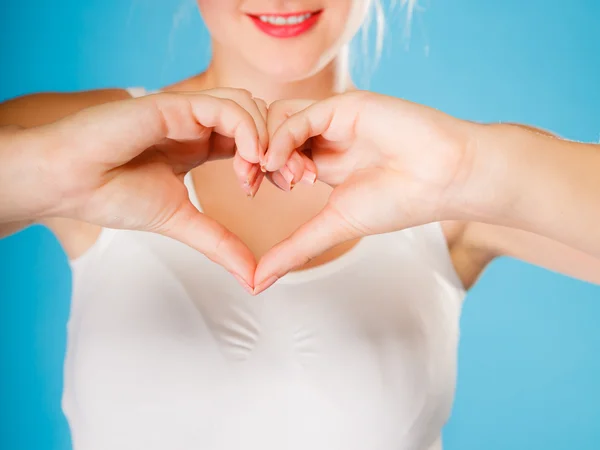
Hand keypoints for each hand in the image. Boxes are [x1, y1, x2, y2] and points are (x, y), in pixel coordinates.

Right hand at [13, 89, 268, 288]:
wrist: (69, 183)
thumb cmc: (113, 196)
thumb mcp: (182, 222)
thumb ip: (220, 243)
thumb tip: (253, 278)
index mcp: (199, 145)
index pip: (253, 140)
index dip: (276, 160)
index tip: (287, 187)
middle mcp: (197, 123)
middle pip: (259, 117)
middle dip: (282, 146)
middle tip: (290, 180)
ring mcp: (186, 110)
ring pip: (248, 105)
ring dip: (265, 138)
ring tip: (259, 175)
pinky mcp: (174, 104)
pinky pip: (226, 105)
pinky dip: (247, 129)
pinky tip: (248, 159)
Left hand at [254, 91, 473, 291]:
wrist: (444, 180)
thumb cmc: (398, 202)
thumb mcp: (334, 226)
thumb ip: (293, 249)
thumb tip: (255, 284)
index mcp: (323, 159)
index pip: (272, 152)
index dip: (254, 168)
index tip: (247, 192)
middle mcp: (326, 135)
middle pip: (268, 130)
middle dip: (251, 156)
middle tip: (251, 183)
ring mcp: (335, 117)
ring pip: (279, 115)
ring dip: (268, 145)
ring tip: (282, 178)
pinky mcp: (347, 105)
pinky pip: (302, 114)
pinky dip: (283, 136)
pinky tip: (282, 162)